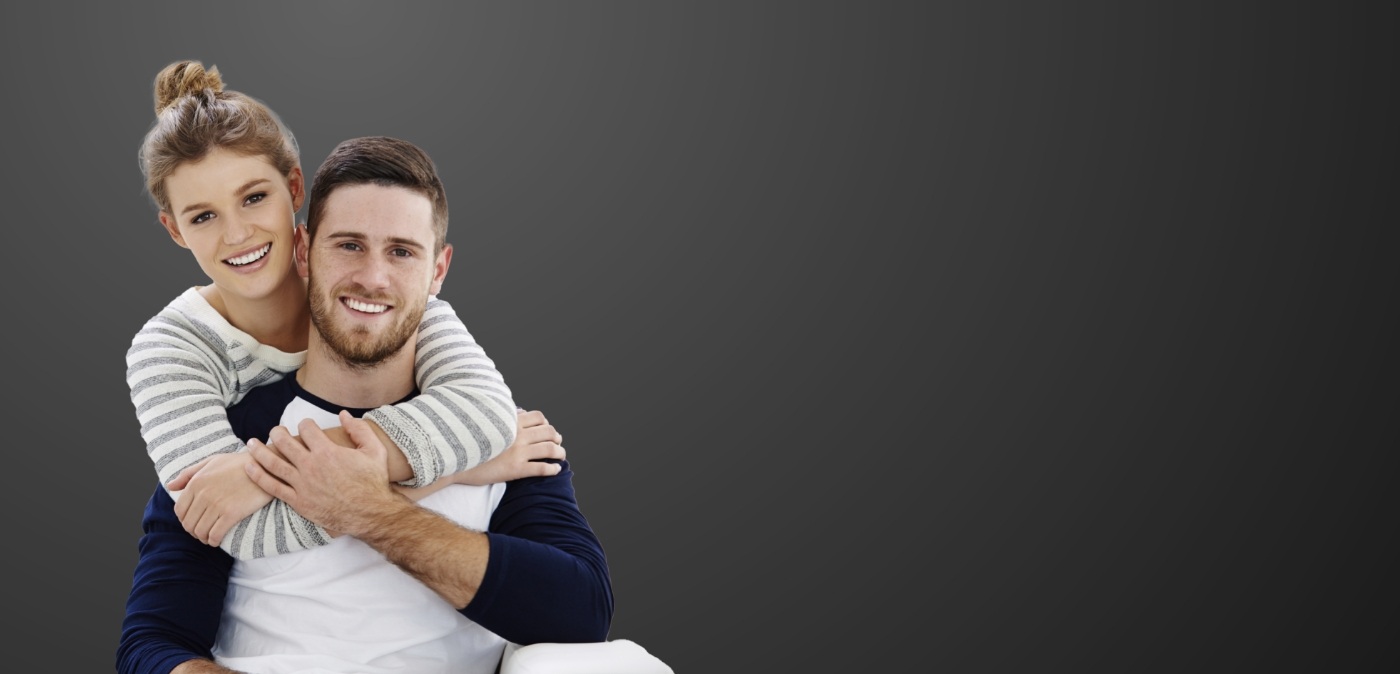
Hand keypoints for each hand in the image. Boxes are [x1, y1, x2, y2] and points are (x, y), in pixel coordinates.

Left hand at [168, 452, 273, 546]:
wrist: (266, 466)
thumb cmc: (239, 463)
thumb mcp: (212, 461)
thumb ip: (188, 474)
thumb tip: (170, 487)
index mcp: (197, 482)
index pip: (180, 510)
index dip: (185, 520)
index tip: (194, 522)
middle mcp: (204, 494)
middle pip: (189, 524)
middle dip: (193, 531)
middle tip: (202, 531)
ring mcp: (217, 504)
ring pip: (200, 531)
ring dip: (203, 538)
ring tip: (209, 536)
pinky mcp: (232, 513)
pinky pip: (215, 535)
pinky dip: (213, 541)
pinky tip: (217, 540)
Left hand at [245, 413, 401, 535]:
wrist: (371, 513)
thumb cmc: (374, 482)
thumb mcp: (374, 450)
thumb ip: (359, 429)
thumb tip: (342, 414)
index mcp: (327, 452)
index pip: (307, 429)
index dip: (306, 424)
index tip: (307, 426)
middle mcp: (311, 466)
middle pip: (285, 443)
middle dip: (278, 432)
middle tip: (276, 430)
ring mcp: (302, 485)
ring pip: (273, 463)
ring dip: (259, 451)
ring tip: (252, 443)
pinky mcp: (298, 501)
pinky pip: (272, 487)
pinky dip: (258, 475)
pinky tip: (249, 467)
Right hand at [453, 409, 565, 485]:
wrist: (455, 459)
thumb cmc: (467, 441)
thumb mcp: (485, 422)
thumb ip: (502, 418)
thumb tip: (515, 413)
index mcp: (511, 422)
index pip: (539, 417)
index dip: (546, 423)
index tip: (547, 429)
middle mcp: (518, 435)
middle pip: (549, 432)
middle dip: (556, 437)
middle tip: (557, 442)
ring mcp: (518, 452)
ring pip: (549, 449)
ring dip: (559, 452)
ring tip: (560, 456)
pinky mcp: (516, 469)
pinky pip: (541, 468)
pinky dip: (552, 469)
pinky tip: (555, 470)